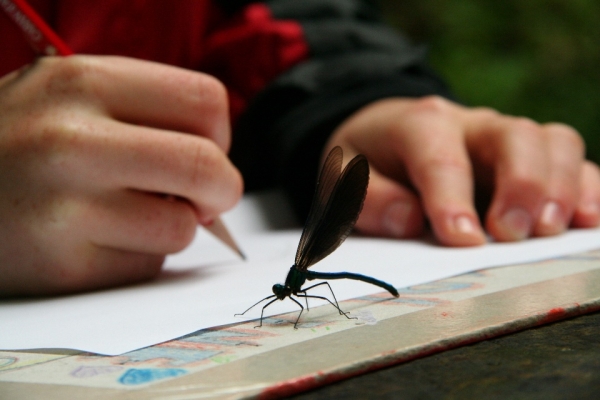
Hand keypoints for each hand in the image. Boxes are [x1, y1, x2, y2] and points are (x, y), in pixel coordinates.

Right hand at [0, 56, 242, 295]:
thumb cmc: (23, 141)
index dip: (220, 134)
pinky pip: (145, 266)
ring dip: (171, 226)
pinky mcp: (61, 267)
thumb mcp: (74, 97)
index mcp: (84, 82)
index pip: (204, 102)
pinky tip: (97, 238)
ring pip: (181, 227)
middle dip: (221, 189)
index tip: (207, 149)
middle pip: (205, 166)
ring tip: (127, 213)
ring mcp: (63, 208)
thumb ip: (147, 116)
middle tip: (207, 198)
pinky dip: (137, 256)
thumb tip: (218, 171)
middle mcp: (71, 141)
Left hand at [326, 96, 599, 245]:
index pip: (440, 156)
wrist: (388, 133)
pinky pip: (570, 160)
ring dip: (559, 187)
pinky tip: (587, 221)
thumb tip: (410, 221)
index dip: (452, 198)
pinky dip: (586, 187)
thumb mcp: (344, 175)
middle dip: (520, 185)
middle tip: (511, 235)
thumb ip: (368, 198)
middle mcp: (469, 124)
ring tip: (550, 231)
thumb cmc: (369, 159)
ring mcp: (503, 136)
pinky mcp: (528, 155)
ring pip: (550, 141)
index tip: (462, 240)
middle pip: (513, 136)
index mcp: (418, 124)